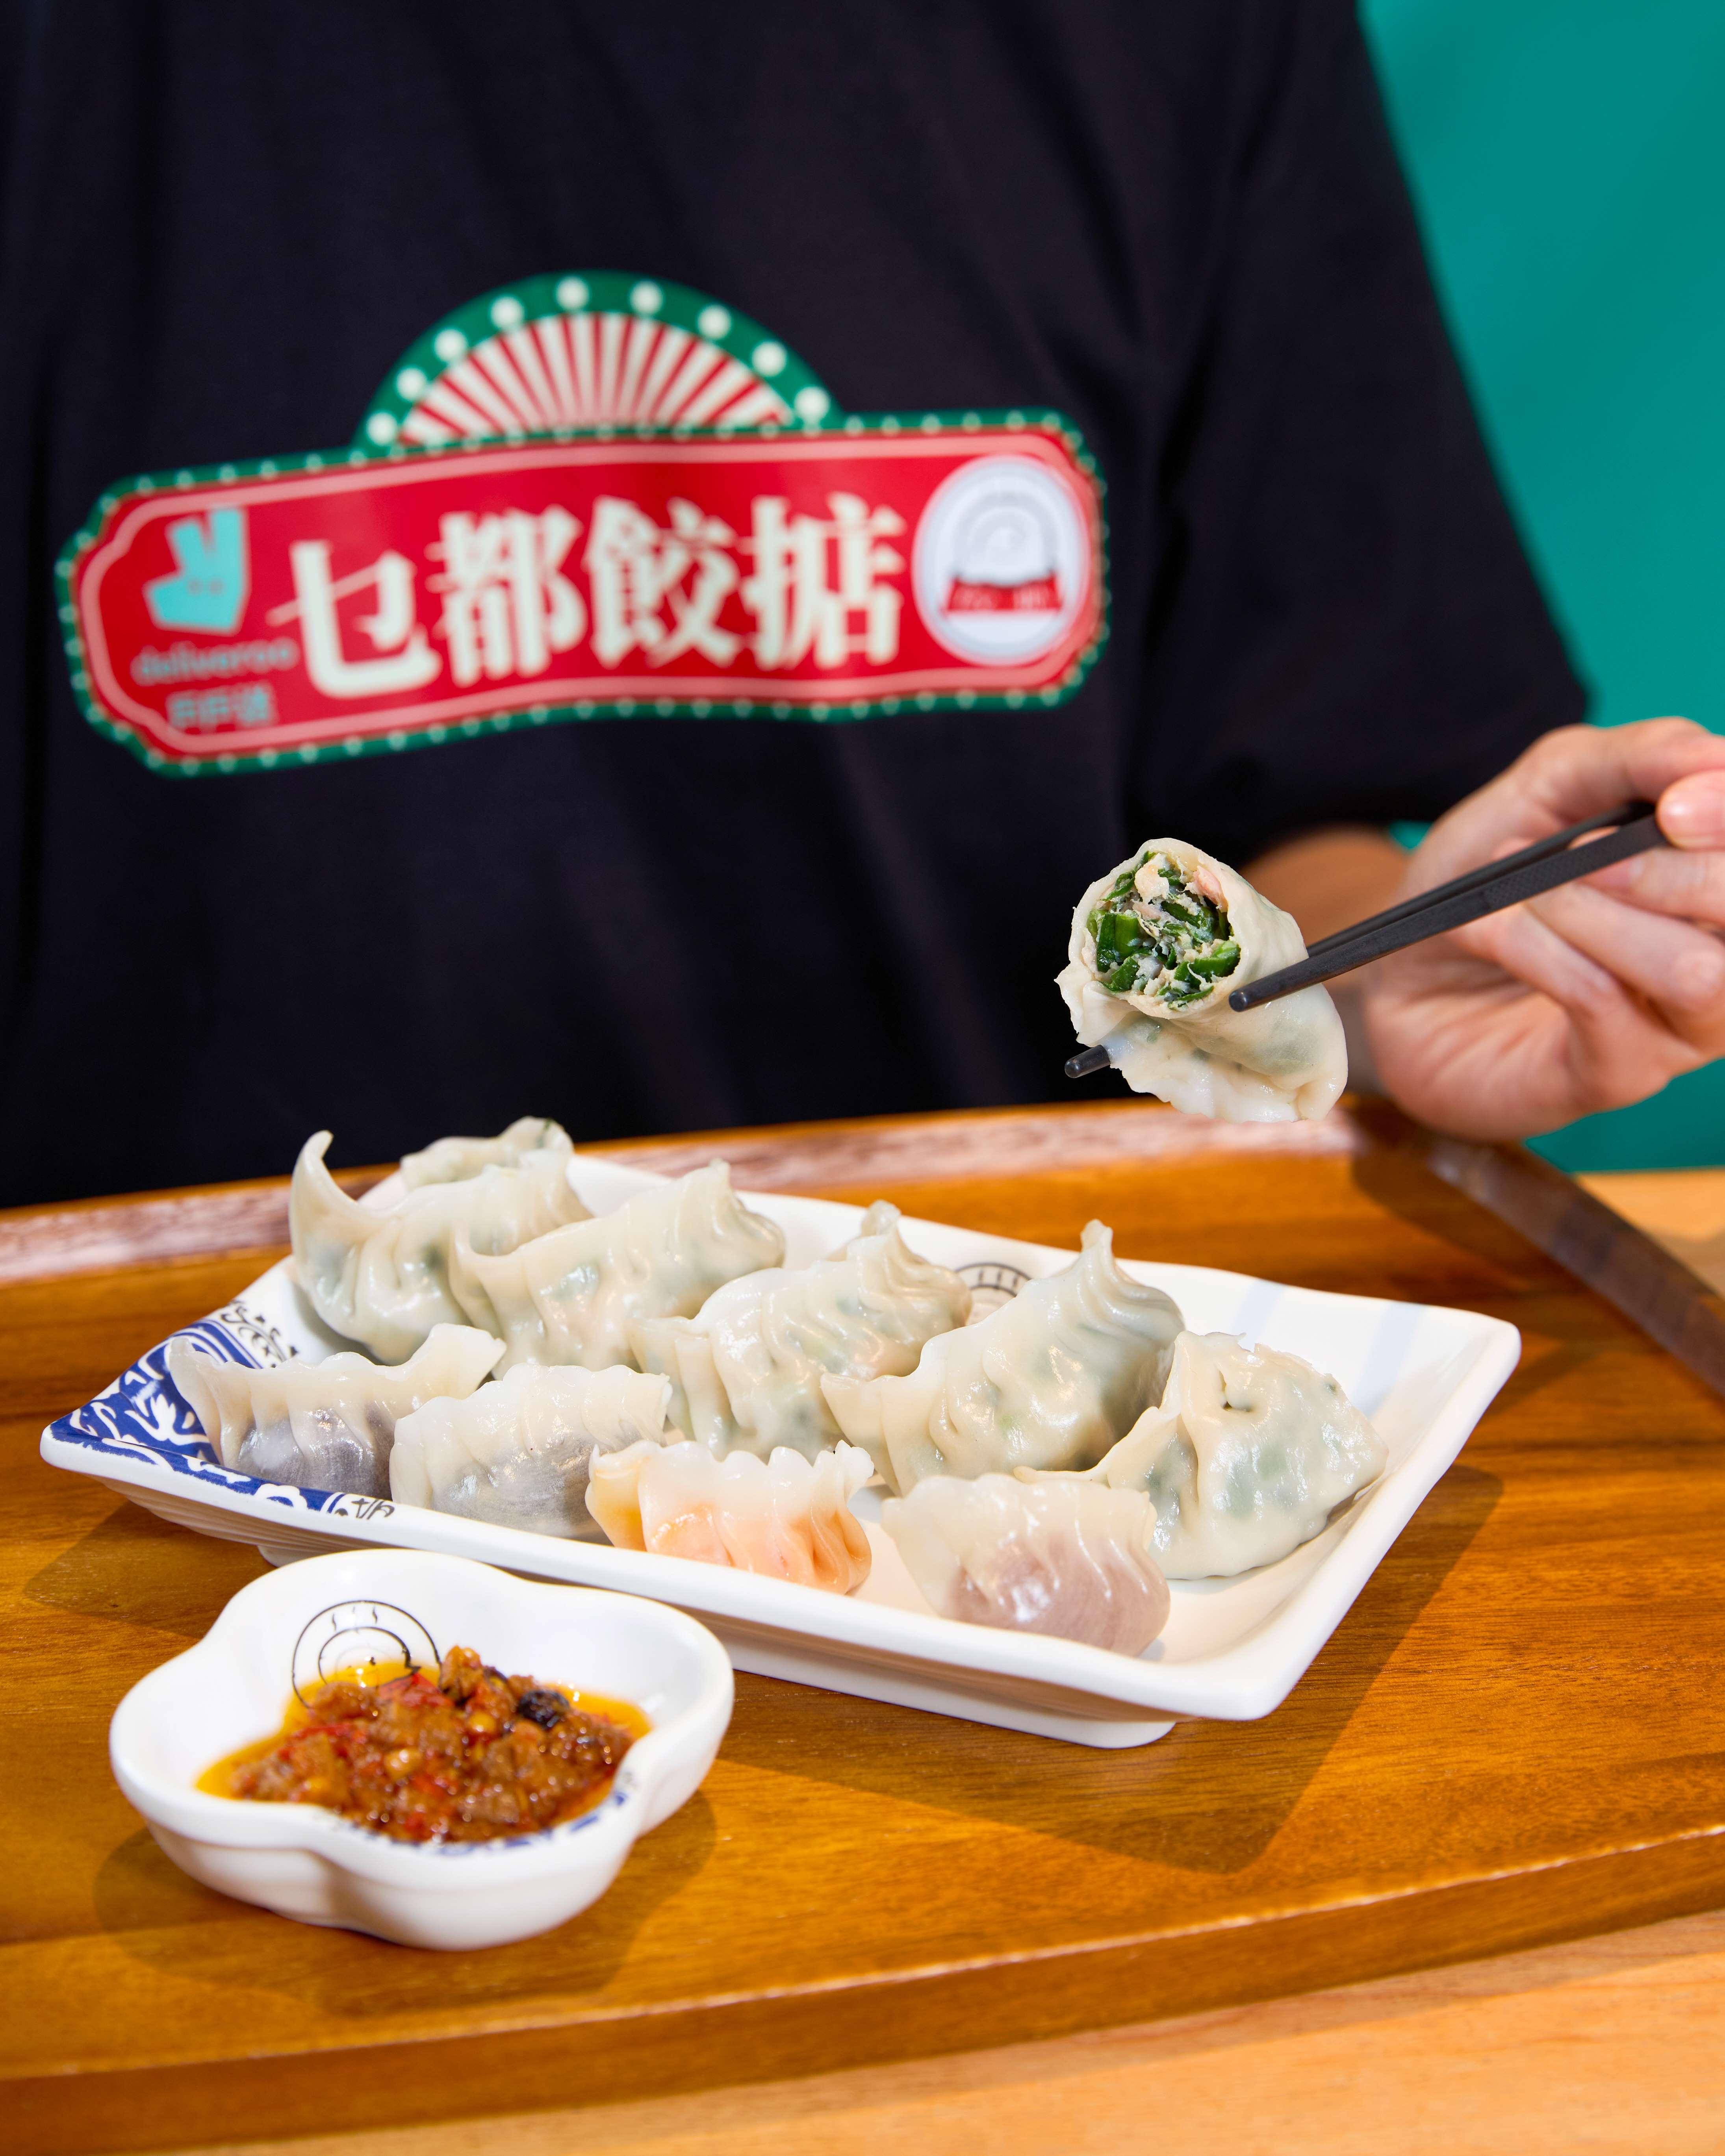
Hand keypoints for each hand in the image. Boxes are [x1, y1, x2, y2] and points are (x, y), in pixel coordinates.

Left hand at [1360, 719, 1724, 1140]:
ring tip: (1521, 894)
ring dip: (1594, 915)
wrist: (1397, 970)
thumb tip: (1715, 757)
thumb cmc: (1484, 877)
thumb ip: (1634, 760)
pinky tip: (1488, 930)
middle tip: (1578, 850)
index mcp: (1716, 881)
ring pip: (1696, 972)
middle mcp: (1722, 955)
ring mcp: (1679, 1027)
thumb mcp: (1548, 788)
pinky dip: (1537, 951)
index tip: (1675, 804)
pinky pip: (1605, 1003)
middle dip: (1670, 871)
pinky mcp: (1618, 1075)